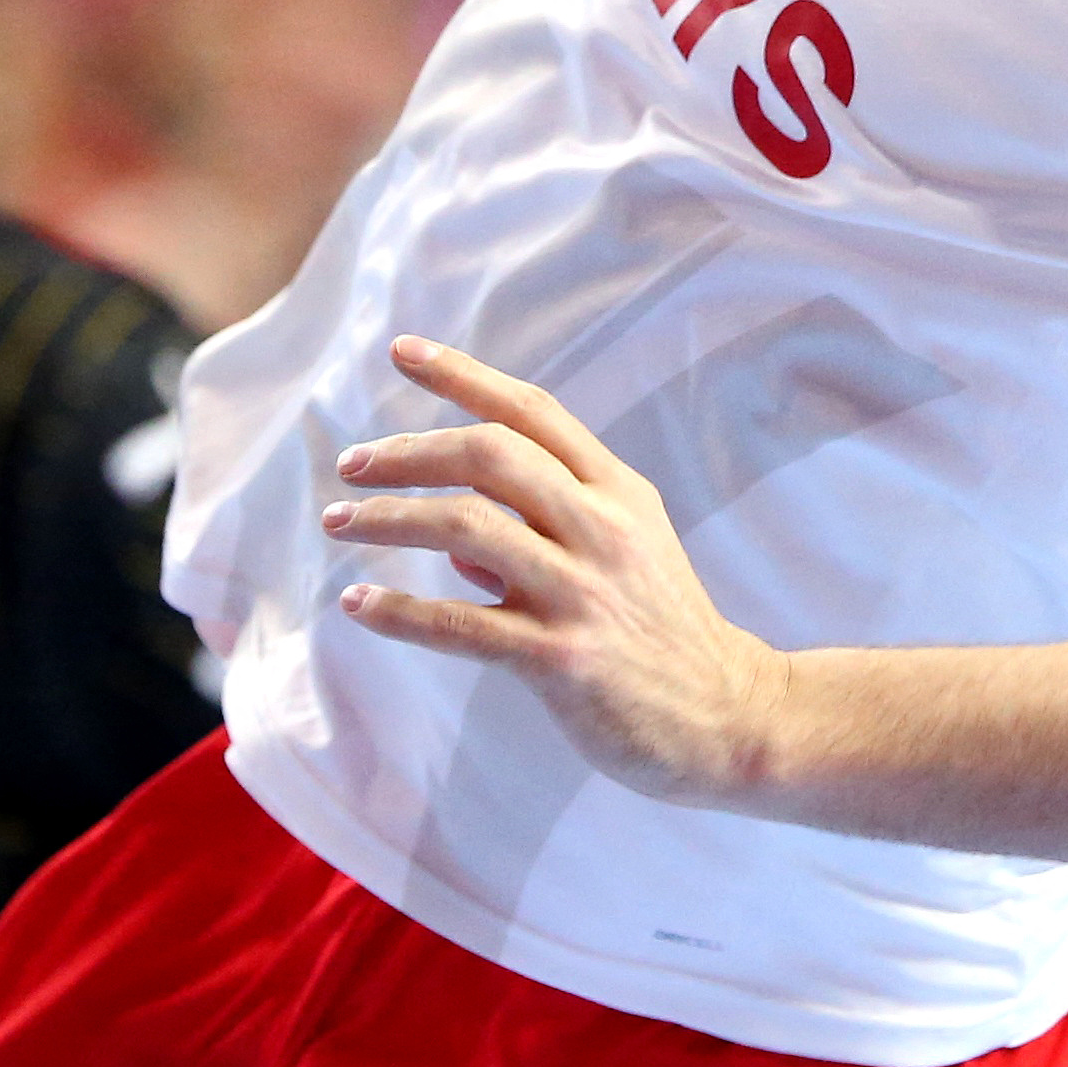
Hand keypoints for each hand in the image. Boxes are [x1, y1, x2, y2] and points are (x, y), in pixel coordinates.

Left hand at [322, 336, 791, 807]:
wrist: (728, 715)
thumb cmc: (665, 633)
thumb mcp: (625, 556)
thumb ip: (543, 533)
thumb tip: (449, 541)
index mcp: (618, 491)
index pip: (532, 411)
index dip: (463, 374)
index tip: (403, 351)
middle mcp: (602, 527)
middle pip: (489, 455)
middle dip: (408, 451)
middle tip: (351, 465)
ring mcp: (582, 591)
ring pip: (464, 527)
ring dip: (388, 518)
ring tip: (339, 522)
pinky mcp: (561, 657)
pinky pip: (460, 624)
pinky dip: (399, 609)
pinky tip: (359, 603)